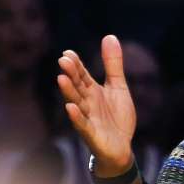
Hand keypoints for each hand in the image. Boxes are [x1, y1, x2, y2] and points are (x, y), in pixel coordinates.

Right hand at [56, 35, 135, 175]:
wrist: (122, 148)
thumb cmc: (116, 117)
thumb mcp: (118, 87)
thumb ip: (113, 64)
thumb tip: (109, 36)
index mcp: (92, 91)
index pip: (82, 75)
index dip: (76, 65)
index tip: (68, 53)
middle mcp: (87, 103)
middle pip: (78, 87)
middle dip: (71, 74)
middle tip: (63, 60)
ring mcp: (88, 118)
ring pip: (77, 103)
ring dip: (69, 92)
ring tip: (61, 79)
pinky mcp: (92, 134)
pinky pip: (82, 125)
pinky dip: (76, 117)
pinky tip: (70, 108)